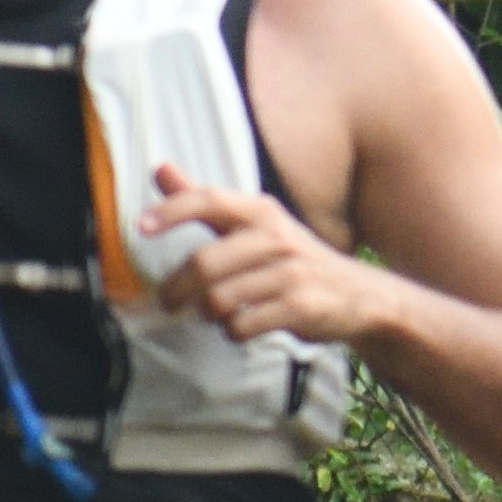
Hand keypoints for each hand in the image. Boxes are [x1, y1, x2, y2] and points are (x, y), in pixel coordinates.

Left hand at [139, 164, 409, 348]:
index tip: (141, 226)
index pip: (211, 200)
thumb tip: (160, 170)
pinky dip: (233, 331)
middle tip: (168, 301)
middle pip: (205, 262)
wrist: (360, 295)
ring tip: (217, 313)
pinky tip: (242, 326)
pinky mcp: (301, 307)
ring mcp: (291, 273)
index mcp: (260, 212)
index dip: (173, 210)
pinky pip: (242, 326)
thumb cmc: (292, 259)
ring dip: (209, 313)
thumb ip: (206, 204)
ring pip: (220, 300)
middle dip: (177, 288)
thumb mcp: (254, 225)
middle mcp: (276, 236)